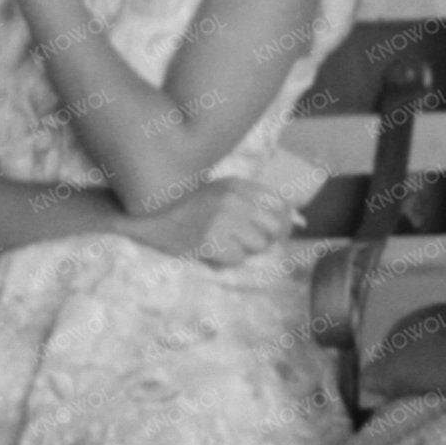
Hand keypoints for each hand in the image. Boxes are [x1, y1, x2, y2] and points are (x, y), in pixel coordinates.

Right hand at [136, 177, 297, 265]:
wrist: (148, 215)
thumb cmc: (188, 204)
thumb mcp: (222, 191)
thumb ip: (255, 202)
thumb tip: (297, 220)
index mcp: (237, 185)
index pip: (280, 205)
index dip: (284, 222)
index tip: (275, 230)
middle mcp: (232, 200)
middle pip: (274, 228)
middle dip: (268, 239)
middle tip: (251, 242)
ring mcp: (220, 221)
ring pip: (258, 246)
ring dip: (246, 250)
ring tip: (227, 244)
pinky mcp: (209, 241)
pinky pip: (237, 258)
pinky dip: (228, 259)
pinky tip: (213, 250)